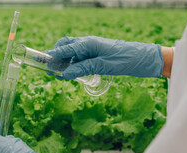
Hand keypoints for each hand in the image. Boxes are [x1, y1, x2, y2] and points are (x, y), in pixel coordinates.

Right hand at [45, 36, 162, 78]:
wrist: (145, 59)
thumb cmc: (126, 59)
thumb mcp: (104, 66)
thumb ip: (83, 69)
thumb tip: (65, 74)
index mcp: (89, 43)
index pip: (65, 48)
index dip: (53, 55)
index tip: (41, 61)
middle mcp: (88, 44)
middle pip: (65, 46)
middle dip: (56, 56)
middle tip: (50, 69)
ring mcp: (92, 50)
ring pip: (71, 54)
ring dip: (64, 63)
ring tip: (59, 76)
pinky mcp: (96, 56)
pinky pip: (80, 60)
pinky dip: (73, 67)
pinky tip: (72, 75)